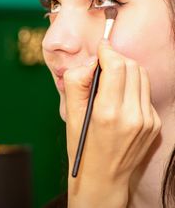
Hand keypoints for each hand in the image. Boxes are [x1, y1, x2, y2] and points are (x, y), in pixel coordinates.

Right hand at [64, 39, 160, 207]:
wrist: (104, 178)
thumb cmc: (83, 144)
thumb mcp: (69, 112)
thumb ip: (77, 80)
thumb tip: (93, 61)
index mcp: (107, 113)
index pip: (116, 66)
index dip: (107, 51)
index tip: (100, 47)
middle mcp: (132, 116)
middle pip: (131, 66)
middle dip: (116, 58)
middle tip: (103, 63)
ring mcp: (147, 120)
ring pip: (141, 75)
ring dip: (126, 69)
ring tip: (112, 78)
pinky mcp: (154, 123)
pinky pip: (145, 91)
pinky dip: (133, 85)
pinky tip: (121, 96)